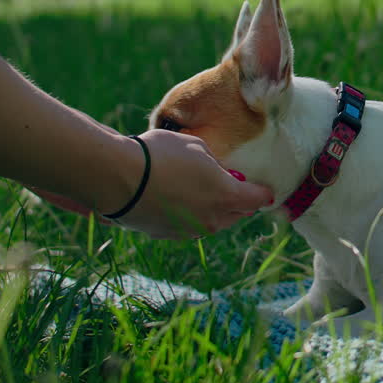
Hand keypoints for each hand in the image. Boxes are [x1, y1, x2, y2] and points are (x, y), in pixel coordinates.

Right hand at [34, 130, 275, 238]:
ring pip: (212, 222)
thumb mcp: (196, 146)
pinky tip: (178, 199)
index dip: (262, 192)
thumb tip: (217, 171)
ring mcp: (189, 231)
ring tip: (201, 191)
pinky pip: (188, 226)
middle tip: (233, 186)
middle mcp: (213, 220)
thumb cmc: (161, 154)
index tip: (265, 188)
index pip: (258, 199)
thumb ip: (214, 163)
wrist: (117, 177)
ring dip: (213, 210)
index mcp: (227, 196)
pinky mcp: (167, 235)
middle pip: (237, 214)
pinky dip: (189, 215)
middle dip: (239, 202)